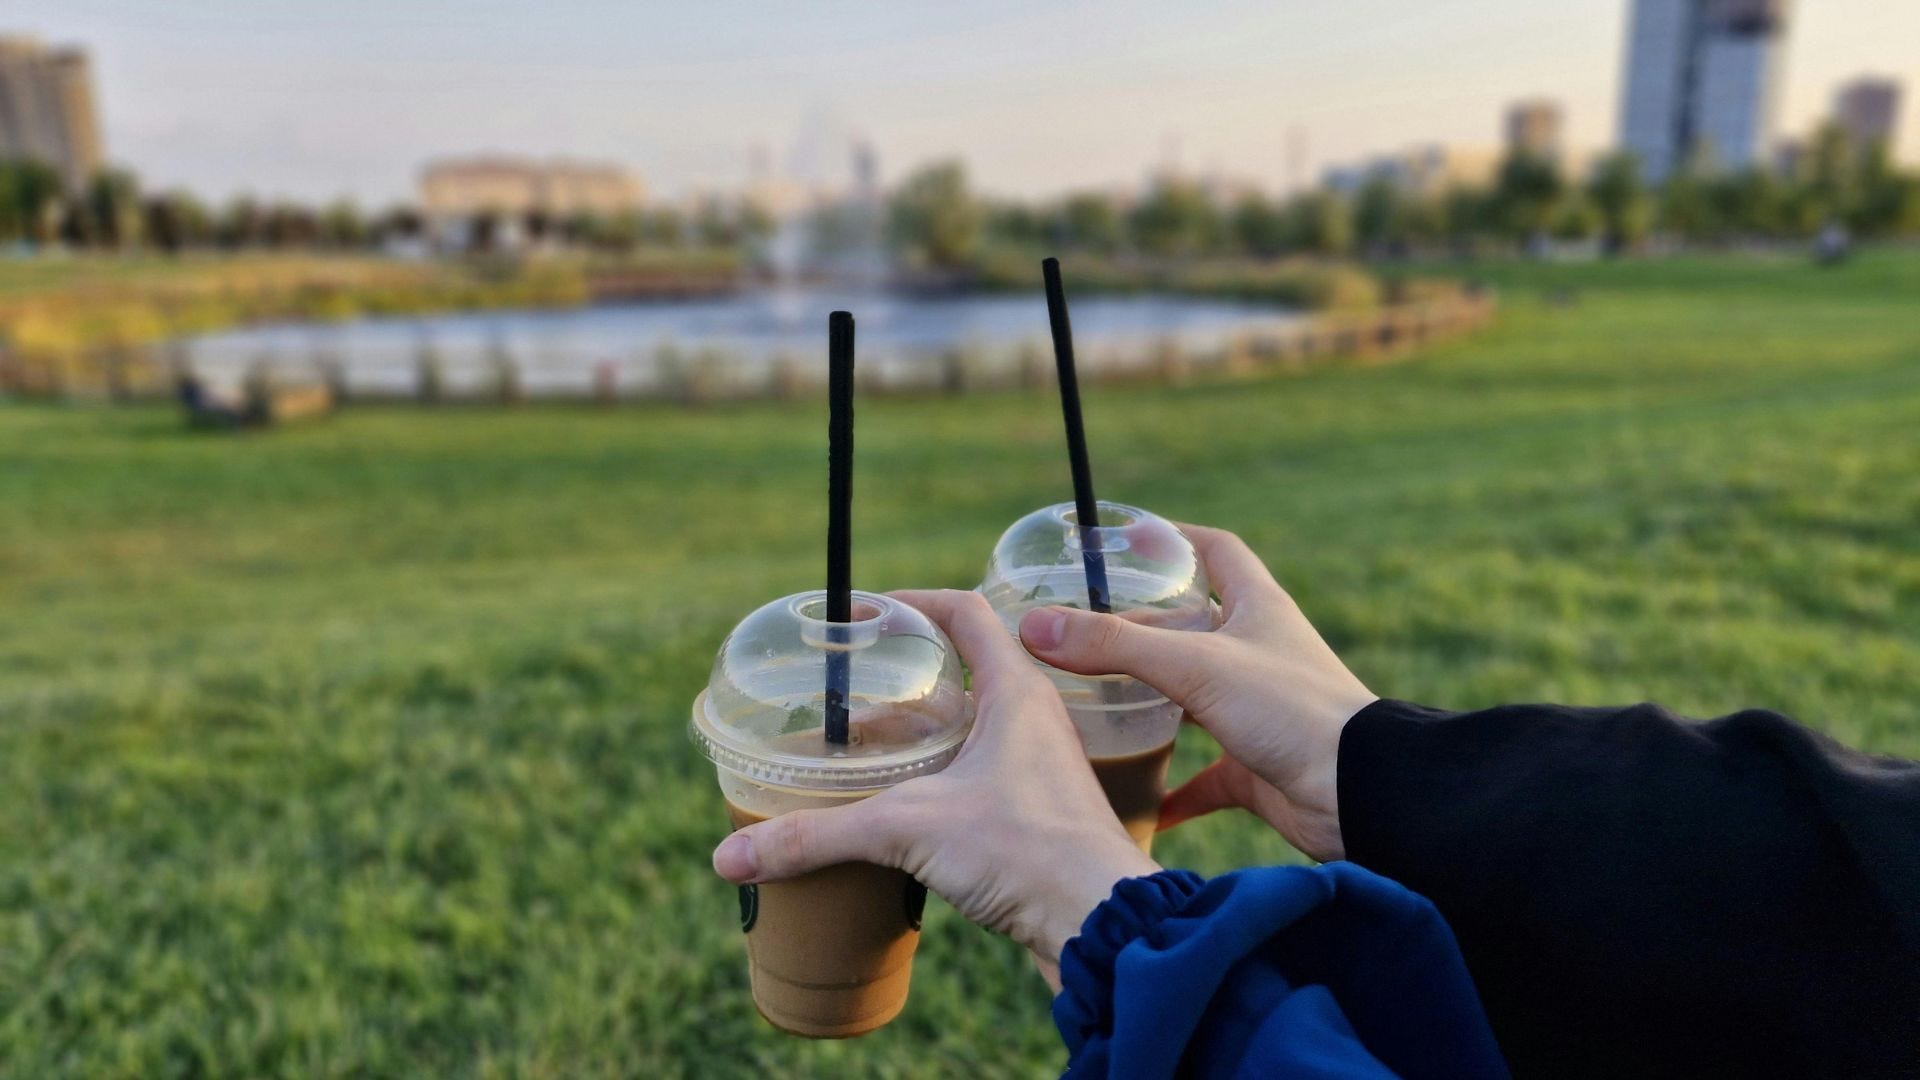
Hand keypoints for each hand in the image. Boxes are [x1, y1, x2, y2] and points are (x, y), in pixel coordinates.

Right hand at [711, 589, 1158, 974]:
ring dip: (919, 736)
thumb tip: (732, 855)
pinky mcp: (1037, 816)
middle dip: (901, 681)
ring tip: (861, 751)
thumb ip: (818, 836)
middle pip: (964, 673)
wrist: (1101, 924)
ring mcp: (1039, 769)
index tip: (865, 611)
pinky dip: (938, 782)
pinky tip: (902, 810)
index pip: (966, 613)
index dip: (913, 602)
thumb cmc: (1029, 853)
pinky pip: (981, 779)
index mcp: (1016, 691)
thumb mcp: (909, 829)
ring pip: (972, 731)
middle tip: (847, 693)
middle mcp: (1033, 720)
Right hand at [1017, 525, 1376, 861]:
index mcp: (1259, 609)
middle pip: (1194, 628)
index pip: (1218, 552)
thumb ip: (1115, 646)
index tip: (1129, 539)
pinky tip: (1136, 798)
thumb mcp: (1196, 666)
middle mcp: (1260, 654)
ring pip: (1195, 699)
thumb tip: (1035, 627)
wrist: (1359, 793)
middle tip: (1084, 631)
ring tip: (1095, 703)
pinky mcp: (1257, 767)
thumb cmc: (1293, 711)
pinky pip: (1205, 776)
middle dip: (1143, 628)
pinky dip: (1171, 787)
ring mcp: (1259, 712)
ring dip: (1152, 702)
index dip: (1175, 540)